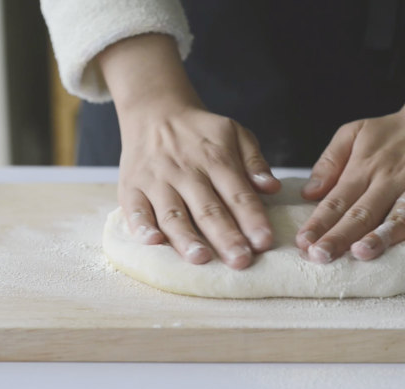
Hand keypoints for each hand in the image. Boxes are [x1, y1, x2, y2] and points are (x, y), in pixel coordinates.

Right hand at [117, 100, 279, 269]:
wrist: (154, 111)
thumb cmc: (200, 131)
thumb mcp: (235, 133)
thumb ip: (254, 161)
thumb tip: (272, 188)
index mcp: (216, 160)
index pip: (238, 194)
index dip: (252, 219)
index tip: (264, 242)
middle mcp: (186, 172)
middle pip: (208, 209)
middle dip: (225, 237)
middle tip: (240, 260)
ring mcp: (157, 181)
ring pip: (173, 214)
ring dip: (186, 238)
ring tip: (201, 259)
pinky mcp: (132, 188)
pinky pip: (135, 210)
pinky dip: (142, 227)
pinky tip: (153, 243)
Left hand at [296, 105, 404, 262]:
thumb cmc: (394, 131)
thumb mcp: (355, 132)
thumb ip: (330, 161)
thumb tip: (308, 193)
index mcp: (364, 168)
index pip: (336, 200)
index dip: (319, 223)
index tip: (302, 244)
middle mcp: (391, 179)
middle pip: (362, 213)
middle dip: (340, 236)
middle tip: (320, 256)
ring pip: (399, 214)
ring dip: (381, 234)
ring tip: (361, 252)